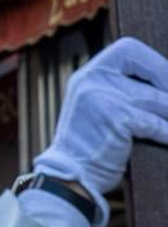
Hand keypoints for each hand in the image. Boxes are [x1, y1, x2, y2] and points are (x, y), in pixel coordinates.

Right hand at [35, 37, 167, 225]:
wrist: (68, 176)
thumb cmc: (87, 145)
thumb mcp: (94, 106)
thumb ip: (117, 89)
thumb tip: (161, 83)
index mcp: (87, 74)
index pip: (128, 49)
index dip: (154, 62)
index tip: (166, 80)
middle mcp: (93, 81)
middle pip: (151, 77)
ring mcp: (105, 99)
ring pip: (158, 101)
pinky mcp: (118, 120)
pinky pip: (157, 124)